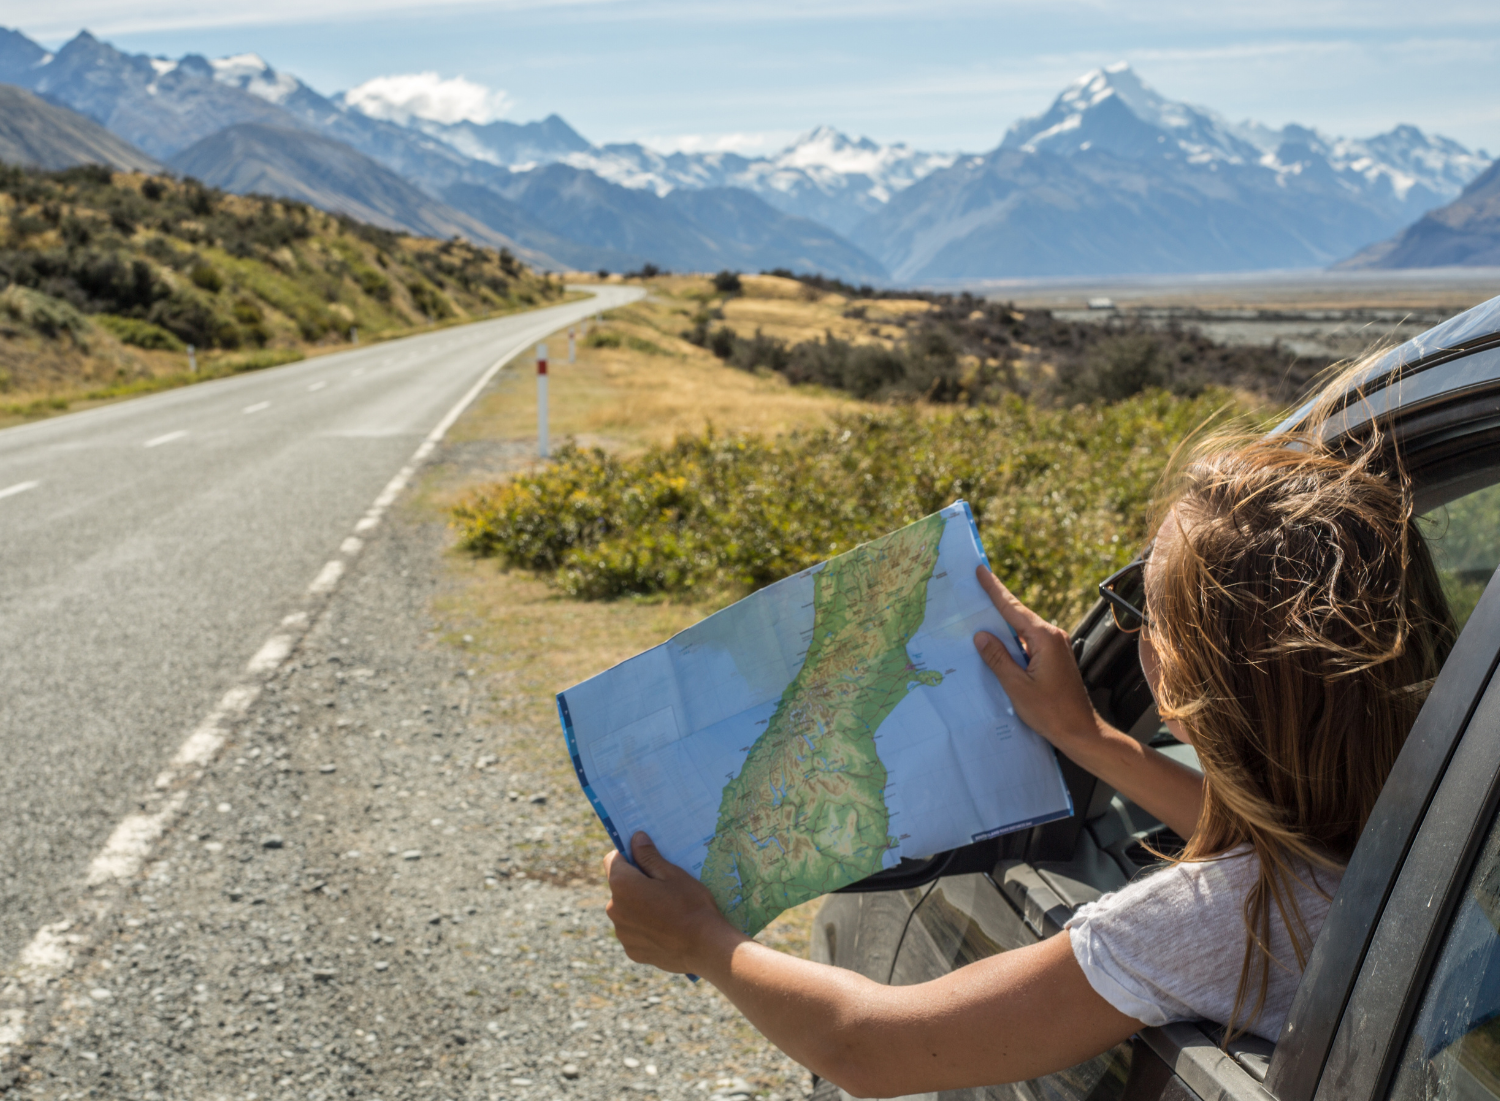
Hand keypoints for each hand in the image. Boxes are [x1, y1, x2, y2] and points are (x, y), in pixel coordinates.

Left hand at [604, 832, 744, 973]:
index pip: (612, 859)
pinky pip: (634, 932)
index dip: (629, 855)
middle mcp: (614, 909)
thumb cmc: (691, 905)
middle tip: (664, 887)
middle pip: (619, 887)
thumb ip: (649, 856)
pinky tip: (666, 930)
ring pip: (626, 911)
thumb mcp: (672, 874)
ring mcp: (622, 933)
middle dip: (636, 883)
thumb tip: (635, 838)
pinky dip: (644, 928)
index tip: (646, 859)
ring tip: (667, 910)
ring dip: (639, 907)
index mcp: (622, 885)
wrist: (705, 947)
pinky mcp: (631, 951)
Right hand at [971, 567, 1100, 749]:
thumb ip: (998, 658)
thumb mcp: (1017, 686)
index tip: (981, 571)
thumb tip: (981, 635)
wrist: (1081, 731)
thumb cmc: (1051, 712)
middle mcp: (1053, 637)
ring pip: (1022, 630)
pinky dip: (1011, 640)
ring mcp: (1056, 647)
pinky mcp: (1054, 658)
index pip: (1013, 608)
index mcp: (1045, 638)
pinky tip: (997, 644)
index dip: (994, 589)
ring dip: (1002, 624)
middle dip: (995, 602)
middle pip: (1018, 615)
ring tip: (979, 615)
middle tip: (975, 586)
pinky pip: (1028, 642)